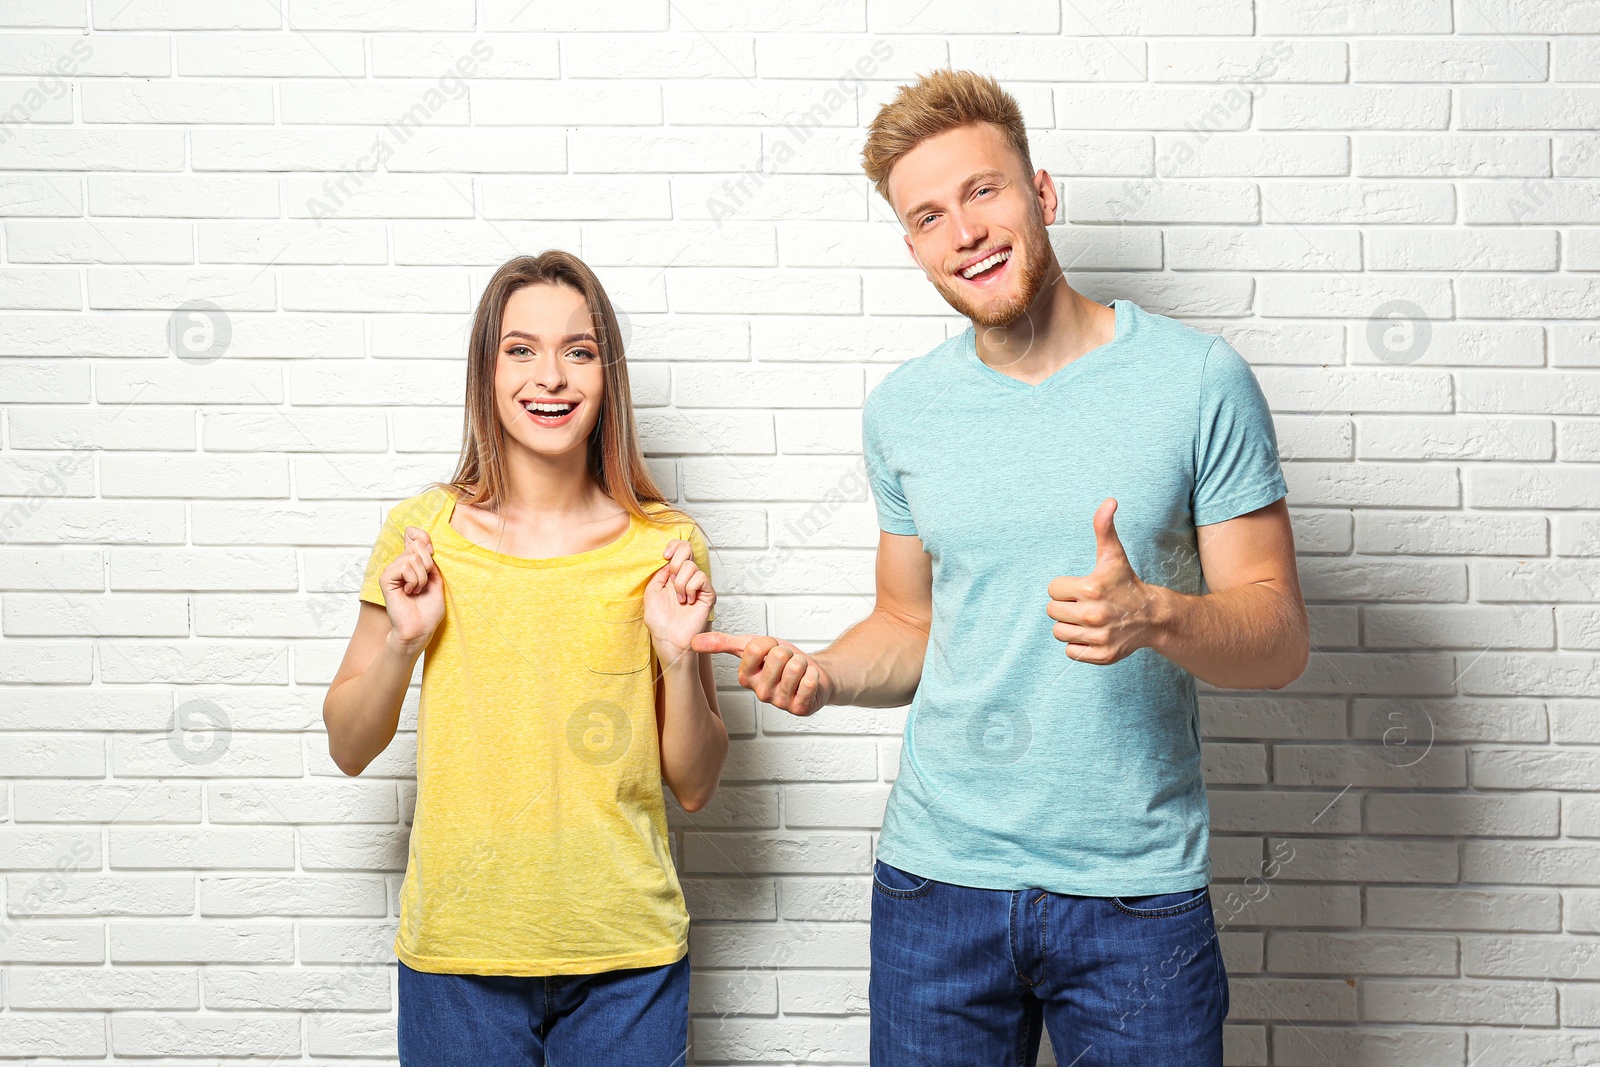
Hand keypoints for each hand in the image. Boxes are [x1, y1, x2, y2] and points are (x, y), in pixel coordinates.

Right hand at [380, 526, 443, 656]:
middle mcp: (400, 563)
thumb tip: (423, 542)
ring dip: (422, 577)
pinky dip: (414, 580)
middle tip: (425, 582)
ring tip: (417, 590)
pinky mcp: (386, 578)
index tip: (432, 554)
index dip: (424, 537)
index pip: (414, 534)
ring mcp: (392, 570)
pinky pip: (404, 567)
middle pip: (418, 544)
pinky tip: (409, 592)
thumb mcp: (437, 579)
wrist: (420, 629)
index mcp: (412, 562)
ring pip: (412, 557)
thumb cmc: (428, 609)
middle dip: (428, 564)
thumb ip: (430, 560)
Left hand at [643, 538, 714, 667]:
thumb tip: (669, 560)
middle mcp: (686, 577)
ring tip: (679, 599)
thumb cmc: (659, 621)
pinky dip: (691, 588)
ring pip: (691, 567)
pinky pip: (701, 578)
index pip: (678, 548)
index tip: (665, 555)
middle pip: (687, 549)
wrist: (669, 638)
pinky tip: (688, 601)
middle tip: (671, 580)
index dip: (673, 546)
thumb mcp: (651, 592)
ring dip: (680, 583)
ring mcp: (698, 585)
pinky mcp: (707, 594)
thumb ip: (659, 573)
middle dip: (675, 563)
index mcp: (672, 574)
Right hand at [689, 631, 834, 715]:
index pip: (755, 648)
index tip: (771, 651)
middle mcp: (760, 693)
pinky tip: (808, 681)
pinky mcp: (800, 708)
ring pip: (794, 668)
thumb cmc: (782, 660)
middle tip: (787, 663)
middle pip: (778, 657)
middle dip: (788, 653)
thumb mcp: (751, 645)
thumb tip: (693, 641)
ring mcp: (780, 702)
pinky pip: (809, 682)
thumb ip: (723, 643)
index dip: (769, 643)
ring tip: (798, 671)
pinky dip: (813, 676)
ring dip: (802, 663)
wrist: (813, 672)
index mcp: (746, 678)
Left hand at [1046, 498, 1158, 664]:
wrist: (1153, 616)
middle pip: (1052, 612)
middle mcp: (1094, 615)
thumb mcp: (1114, 555)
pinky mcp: (1102, 655)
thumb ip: (1104, 528)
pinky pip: (1071, 651)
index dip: (1065, 588)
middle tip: (1084, 603)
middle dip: (1065, 606)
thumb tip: (1109, 501)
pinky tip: (1094, 634)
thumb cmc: (1126, 583)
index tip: (1082, 588)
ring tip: (1088, 618)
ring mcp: (1099, 637)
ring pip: (1059, 633)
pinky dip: (1079, 645)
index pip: (1053, 590)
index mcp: (1091, 589)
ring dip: (1070, 626)